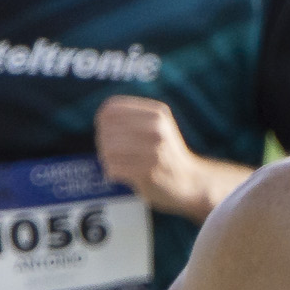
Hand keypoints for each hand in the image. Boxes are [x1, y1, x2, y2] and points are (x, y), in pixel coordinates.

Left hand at [96, 94, 212, 215]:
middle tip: (111, 151)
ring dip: (106, 158)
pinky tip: (120, 172)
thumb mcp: (156, 125)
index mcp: (157, 112)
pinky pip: (113, 168)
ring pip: (108, 149)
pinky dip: (111, 171)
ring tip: (115, 161)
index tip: (108, 131)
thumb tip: (100, 117)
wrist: (189, 180)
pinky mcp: (148, 172)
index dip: (102, 121)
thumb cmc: (165, 151)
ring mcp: (154, 150)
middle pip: (106, 130)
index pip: (111, 109)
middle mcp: (157, 128)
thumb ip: (131, 116)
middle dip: (103, 142)